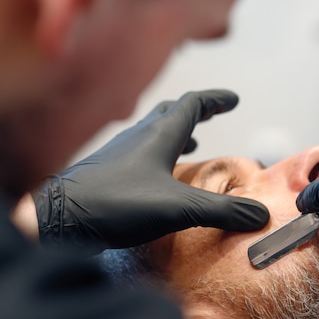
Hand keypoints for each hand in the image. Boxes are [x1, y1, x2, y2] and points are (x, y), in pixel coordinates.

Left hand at [34, 90, 269, 253]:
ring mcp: (121, 152)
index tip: (234, 99)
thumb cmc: (117, 204)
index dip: (216, 100)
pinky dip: (158, 155)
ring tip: (192, 144)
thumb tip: (260, 216)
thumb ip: (221, 211)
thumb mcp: (178, 208)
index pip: (193, 104)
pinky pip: (140, 152)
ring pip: (153, 132)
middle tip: (213, 114)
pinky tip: (157, 176)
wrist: (58, 218)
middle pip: (171, 112)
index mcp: (160, 135)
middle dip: (196, 111)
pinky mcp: (108, 171)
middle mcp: (140, 137)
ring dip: (176, 133)